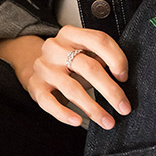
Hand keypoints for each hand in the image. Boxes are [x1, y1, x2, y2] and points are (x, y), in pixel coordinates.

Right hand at [0, 27, 129, 130]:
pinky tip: (78, 121)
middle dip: (110, 90)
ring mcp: (44, 67)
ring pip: (72, 89)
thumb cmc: (67, 60)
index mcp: (71, 34)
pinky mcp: (35, 86)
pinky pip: (50, 103)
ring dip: (93, 108)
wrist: (32, 63)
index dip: (116, 59)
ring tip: (108, 121)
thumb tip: (122, 77)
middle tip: (124, 108)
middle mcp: (55, 48)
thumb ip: (101, 57)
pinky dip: (65, 113)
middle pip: (89, 67)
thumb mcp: (83, 51)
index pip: (99, 40)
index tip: (124, 77)